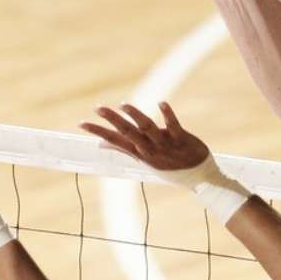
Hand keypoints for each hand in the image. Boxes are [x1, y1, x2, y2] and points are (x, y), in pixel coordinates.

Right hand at [80, 102, 211, 171]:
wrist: (199, 177)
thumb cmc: (170, 166)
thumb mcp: (145, 160)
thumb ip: (125, 149)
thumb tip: (102, 144)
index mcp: (139, 152)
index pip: (114, 140)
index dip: (98, 131)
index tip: (81, 123)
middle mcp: (149, 149)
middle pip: (128, 132)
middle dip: (112, 120)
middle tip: (98, 108)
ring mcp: (165, 145)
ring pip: (148, 129)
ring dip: (135, 116)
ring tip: (123, 105)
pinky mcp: (181, 140)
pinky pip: (173, 126)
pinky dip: (167, 115)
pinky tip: (161, 103)